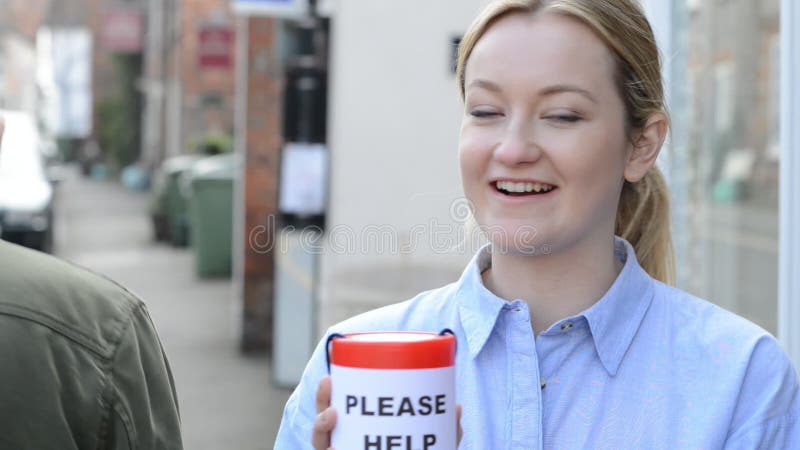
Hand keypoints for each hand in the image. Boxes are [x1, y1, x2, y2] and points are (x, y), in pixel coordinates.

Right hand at [311, 375, 463, 448]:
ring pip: (322, 442)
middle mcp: (347, 444)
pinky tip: (333, 447)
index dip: (327, 392)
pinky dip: (328, 447)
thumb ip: (445, 430)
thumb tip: (456, 407)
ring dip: (319, 426)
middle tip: (328, 382)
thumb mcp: (432, 445)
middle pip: (323, 421)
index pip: (336, 407)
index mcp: (359, 430)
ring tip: (331, 414)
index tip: (331, 376)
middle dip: (320, 400)